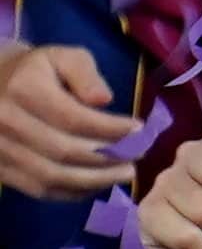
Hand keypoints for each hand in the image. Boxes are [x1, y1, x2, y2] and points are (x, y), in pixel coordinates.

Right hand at [0, 42, 138, 199]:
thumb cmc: (38, 70)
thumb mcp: (64, 57)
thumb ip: (86, 74)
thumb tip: (104, 99)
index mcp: (23, 90)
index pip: (73, 118)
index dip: (110, 129)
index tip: (140, 130)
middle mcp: (6, 122)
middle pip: (63, 151)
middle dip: (108, 157)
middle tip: (138, 155)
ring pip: (51, 176)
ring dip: (95, 180)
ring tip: (125, 172)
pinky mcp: (0, 170)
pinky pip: (39, 189)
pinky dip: (73, 191)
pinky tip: (98, 183)